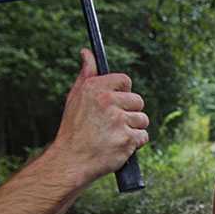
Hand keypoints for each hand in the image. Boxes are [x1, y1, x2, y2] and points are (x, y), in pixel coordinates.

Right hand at [49, 49, 149, 186]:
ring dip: (134, 129)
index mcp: (95, 88)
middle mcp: (107, 102)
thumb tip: (87, 53)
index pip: (125, 81)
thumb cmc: (74, 129)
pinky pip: (143, 136)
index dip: (124, 93)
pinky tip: (120, 145)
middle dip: (130, 113)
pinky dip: (135, 143)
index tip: (117, 103)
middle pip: (138, 101)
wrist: (71, 160)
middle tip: (114, 124)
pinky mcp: (127, 139)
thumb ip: (87, 74)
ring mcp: (118, 121)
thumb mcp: (75, 97)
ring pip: (143, 120)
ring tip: (116, 135)